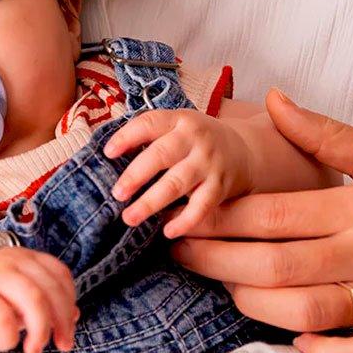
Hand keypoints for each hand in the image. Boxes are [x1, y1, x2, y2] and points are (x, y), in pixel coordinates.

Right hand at [0, 247, 77, 352]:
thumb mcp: (21, 303)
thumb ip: (47, 305)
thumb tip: (74, 316)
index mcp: (25, 258)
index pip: (60, 275)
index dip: (69, 305)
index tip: (67, 332)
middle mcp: (9, 260)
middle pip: (49, 289)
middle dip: (60, 322)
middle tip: (59, 346)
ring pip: (32, 298)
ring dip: (40, 329)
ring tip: (34, 350)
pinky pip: (1, 316)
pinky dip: (10, 336)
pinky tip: (6, 345)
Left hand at [103, 109, 252, 227]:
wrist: (244, 150)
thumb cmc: (196, 141)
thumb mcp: (177, 127)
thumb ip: (150, 137)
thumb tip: (109, 157)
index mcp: (179, 120)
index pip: (149, 123)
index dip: (127, 137)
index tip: (108, 153)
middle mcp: (195, 139)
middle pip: (161, 155)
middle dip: (136, 175)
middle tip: (117, 194)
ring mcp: (209, 163)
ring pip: (177, 183)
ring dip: (151, 202)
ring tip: (129, 218)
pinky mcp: (220, 186)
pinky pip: (201, 206)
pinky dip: (185, 220)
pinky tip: (167, 231)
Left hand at [168, 89, 352, 352]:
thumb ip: (325, 134)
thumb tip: (274, 99)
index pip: (277, 214)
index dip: (224, 218)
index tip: (188, 216)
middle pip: (276, 264)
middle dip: (217, 260)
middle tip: (181, 252)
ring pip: (303, 311)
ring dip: (251, 302)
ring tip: (222, 284)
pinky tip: (294, 339)